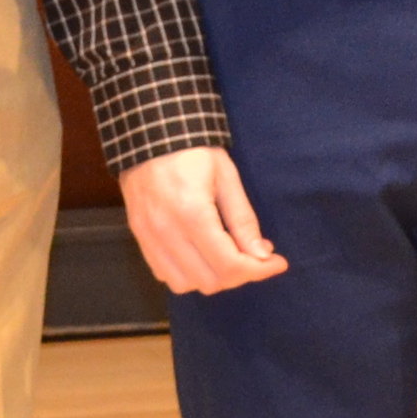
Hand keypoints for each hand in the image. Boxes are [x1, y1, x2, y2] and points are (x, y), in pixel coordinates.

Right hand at [120, 148, 286, 295]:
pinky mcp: (139, 236)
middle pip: (210, 281)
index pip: (230, 265)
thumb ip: (243, 220)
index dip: (259, 270)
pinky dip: (186, 274)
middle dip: (239, 275)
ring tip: (226, 256)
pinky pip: (164, 274)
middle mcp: (166, 232)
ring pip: (185, 285)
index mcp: (192, 214)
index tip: (277, 262)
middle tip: (255, 256)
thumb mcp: (226, 176)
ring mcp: (148, 237)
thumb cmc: (192, 150)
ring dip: (211, 278)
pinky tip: (200, 255)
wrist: (148, 133)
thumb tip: (262, 255)